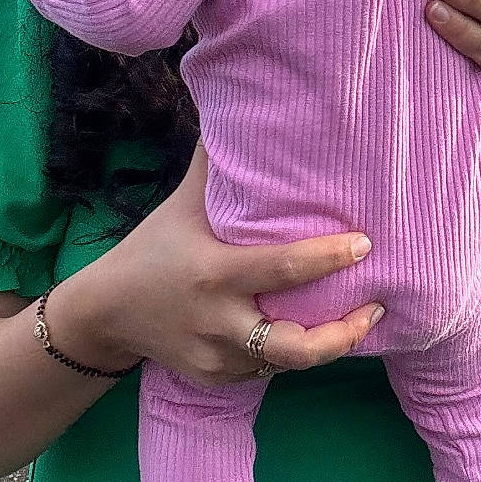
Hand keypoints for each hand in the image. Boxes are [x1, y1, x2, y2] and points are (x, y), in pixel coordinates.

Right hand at [58, 145, 382, 389]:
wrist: (105, 313)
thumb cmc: (153, 247)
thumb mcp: (183, 203)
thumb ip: (217, 163)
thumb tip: (237, 102)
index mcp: (215, 274)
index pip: (283, 270)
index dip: (328, 260)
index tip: (364, 244)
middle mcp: (218, 322)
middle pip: (293, 346)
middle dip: (342, 334)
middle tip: (376, 306)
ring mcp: (217, 358)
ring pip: (286, 363)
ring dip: (327, 345)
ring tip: (361, 319)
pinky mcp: (215, 379)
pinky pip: (266, 372)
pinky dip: (292, 355)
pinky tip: (316, 333)